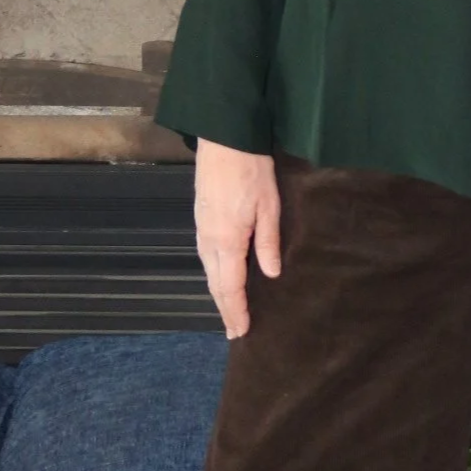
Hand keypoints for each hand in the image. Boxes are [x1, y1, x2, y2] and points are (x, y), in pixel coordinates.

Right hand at [192, 140, 281, 338]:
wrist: (224, 138)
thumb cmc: (251, 170)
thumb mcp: (269, 206)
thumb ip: (267, 242)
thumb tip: (270, 273)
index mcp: (226, 240)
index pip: (229, 286)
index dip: (236, 310)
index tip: (241, 331)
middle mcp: (208, 239)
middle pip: (214, 283)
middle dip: (224, 309)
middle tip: (233, 331)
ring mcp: (201, 228)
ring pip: (208, 270)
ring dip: (218, 293)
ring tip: (230, 310)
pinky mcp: (200, 218)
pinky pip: (205, 256)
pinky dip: (213, 274)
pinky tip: (222, 278)